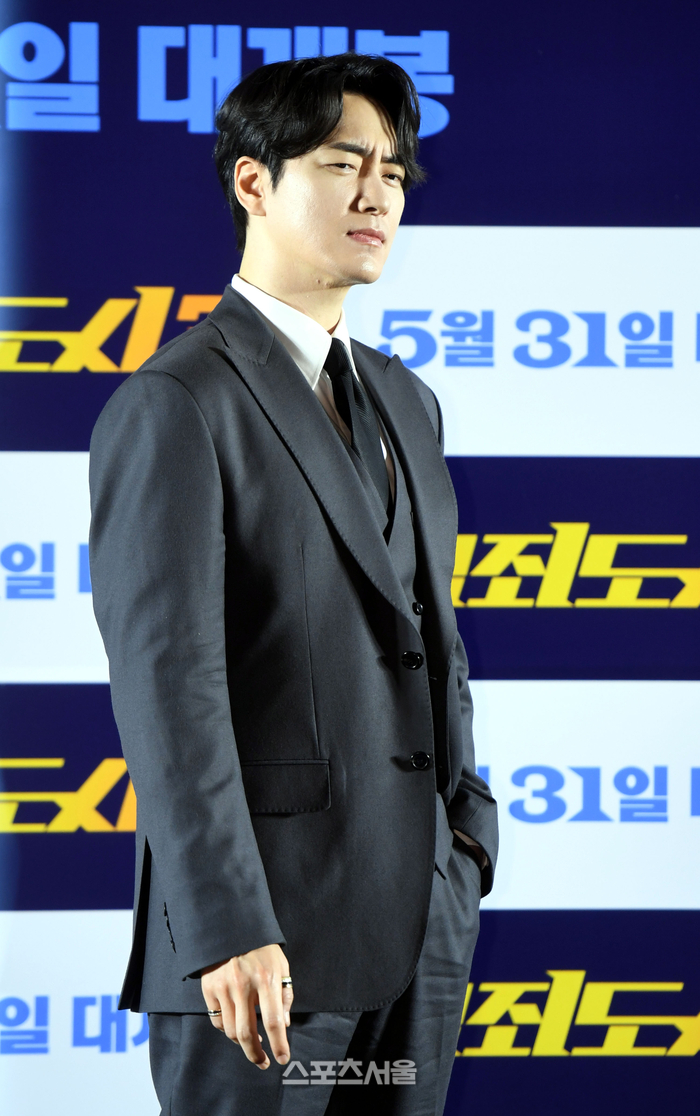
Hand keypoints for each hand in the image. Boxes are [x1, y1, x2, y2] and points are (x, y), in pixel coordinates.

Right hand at [201, 943, 292, 1067]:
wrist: (231, 926)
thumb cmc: (261, 947)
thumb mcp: (281, 964)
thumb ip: (285, 994)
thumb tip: (284, 1024)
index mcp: (266, 979)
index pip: (274, 1021)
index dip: (279, 1044)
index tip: (283, 1058)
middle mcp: (243, 985)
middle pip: (247, 1034)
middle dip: (256, 1055)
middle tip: (263, 1062)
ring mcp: (223, 988)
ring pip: (231, 1031)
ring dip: (242, 1044)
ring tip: (252, 1044)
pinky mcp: (209, 989)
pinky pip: (217, 1020)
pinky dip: (227, 1028)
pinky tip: (235, 1025)